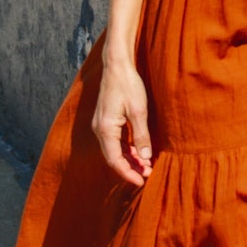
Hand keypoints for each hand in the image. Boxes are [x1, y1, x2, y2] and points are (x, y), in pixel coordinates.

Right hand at [93, 51, 153, 186]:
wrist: (117, 65)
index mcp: (105, 129)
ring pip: (113, 150)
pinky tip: (138, 152)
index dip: (127, 173)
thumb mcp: (139, 111)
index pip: (114, 160)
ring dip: (129, 159)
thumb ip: (141, 136)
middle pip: (113, 157)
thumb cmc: (128, 85)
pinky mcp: (105, 120)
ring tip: (146, 165)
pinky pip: (114, 141)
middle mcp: (99, 129)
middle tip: (148, 174)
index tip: (141, 181)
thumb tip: (145, 158)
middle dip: (130, 168)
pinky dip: (125, 149)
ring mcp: (101, 125)